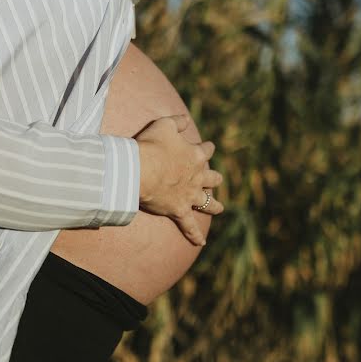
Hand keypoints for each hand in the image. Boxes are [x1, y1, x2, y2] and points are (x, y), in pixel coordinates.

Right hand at [134, 114, 224, 245]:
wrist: (140, 169)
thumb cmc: (151, 145)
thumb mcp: (164, 124)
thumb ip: (177, 121)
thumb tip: (186, 119)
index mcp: (196, 155)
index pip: (207, 150)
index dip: (207, 148)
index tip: (207, 147)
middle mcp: (197, 176)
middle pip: (212, 177)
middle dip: (214, 178)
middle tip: (215, 179)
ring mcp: (190, 195)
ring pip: (208, 202)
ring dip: (214, 205)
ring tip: (219, 208)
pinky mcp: (179, 210)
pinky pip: (189, 226)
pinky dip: (194, 235)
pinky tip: (201, 242)